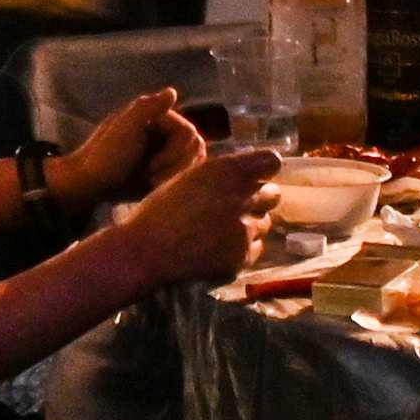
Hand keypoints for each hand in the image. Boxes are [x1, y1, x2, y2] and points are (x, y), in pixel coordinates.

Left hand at [58, 85, 191, 205]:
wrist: (89, 183)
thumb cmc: (103, 155)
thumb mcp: (123, 128)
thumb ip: (147, 108)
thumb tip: (172, 91)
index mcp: (159, 117)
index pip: (190, 134)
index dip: (175, 153)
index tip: (151, 166)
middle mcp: (166, 132)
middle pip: (195, 150)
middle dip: (175, 166)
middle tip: (150, 177)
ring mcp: (167, 151)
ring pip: (193, 164)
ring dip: (174, 176)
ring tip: (150, 182)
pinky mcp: (166, 170)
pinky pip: (185, 177)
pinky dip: (173, 184)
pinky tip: (154, 188)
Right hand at [103, 137, 280, 294]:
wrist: (146, 250)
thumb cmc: (160, 211)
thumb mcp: (189, 177)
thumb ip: (221, 174)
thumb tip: (246, 173)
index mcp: (226, 170)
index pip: (270, 162)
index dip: (264, 169)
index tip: (255, 177)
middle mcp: (241, 196)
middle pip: (273, 194)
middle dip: (259, 199)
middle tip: (237, 207)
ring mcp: (244, 229)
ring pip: (264, 223)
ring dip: (250, 224)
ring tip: (222, 230)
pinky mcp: (242, 256)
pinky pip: (257, 248)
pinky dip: (244, 248)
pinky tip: (220, 248)